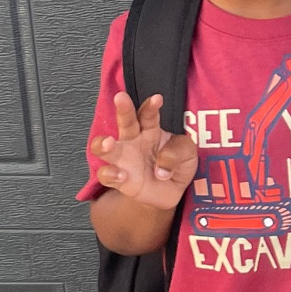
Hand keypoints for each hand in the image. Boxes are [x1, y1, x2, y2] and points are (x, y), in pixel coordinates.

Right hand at [89, 92, 198, 209]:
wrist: (169, 193)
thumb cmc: (175, 166)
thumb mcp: (187, 154)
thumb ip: (178, 152)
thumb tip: (162, 164)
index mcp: (151, 130)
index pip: (149, 115)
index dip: (151, 107)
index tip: (157, 99)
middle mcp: (133, 141)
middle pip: (125, 122)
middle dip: (123, 109)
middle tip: (121, 98)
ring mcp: (123, 159)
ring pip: (105, 147)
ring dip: (103, 144)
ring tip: (108, 143)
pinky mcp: (117, 179)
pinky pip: (106, 174)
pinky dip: (110, 174)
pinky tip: (120, 175)